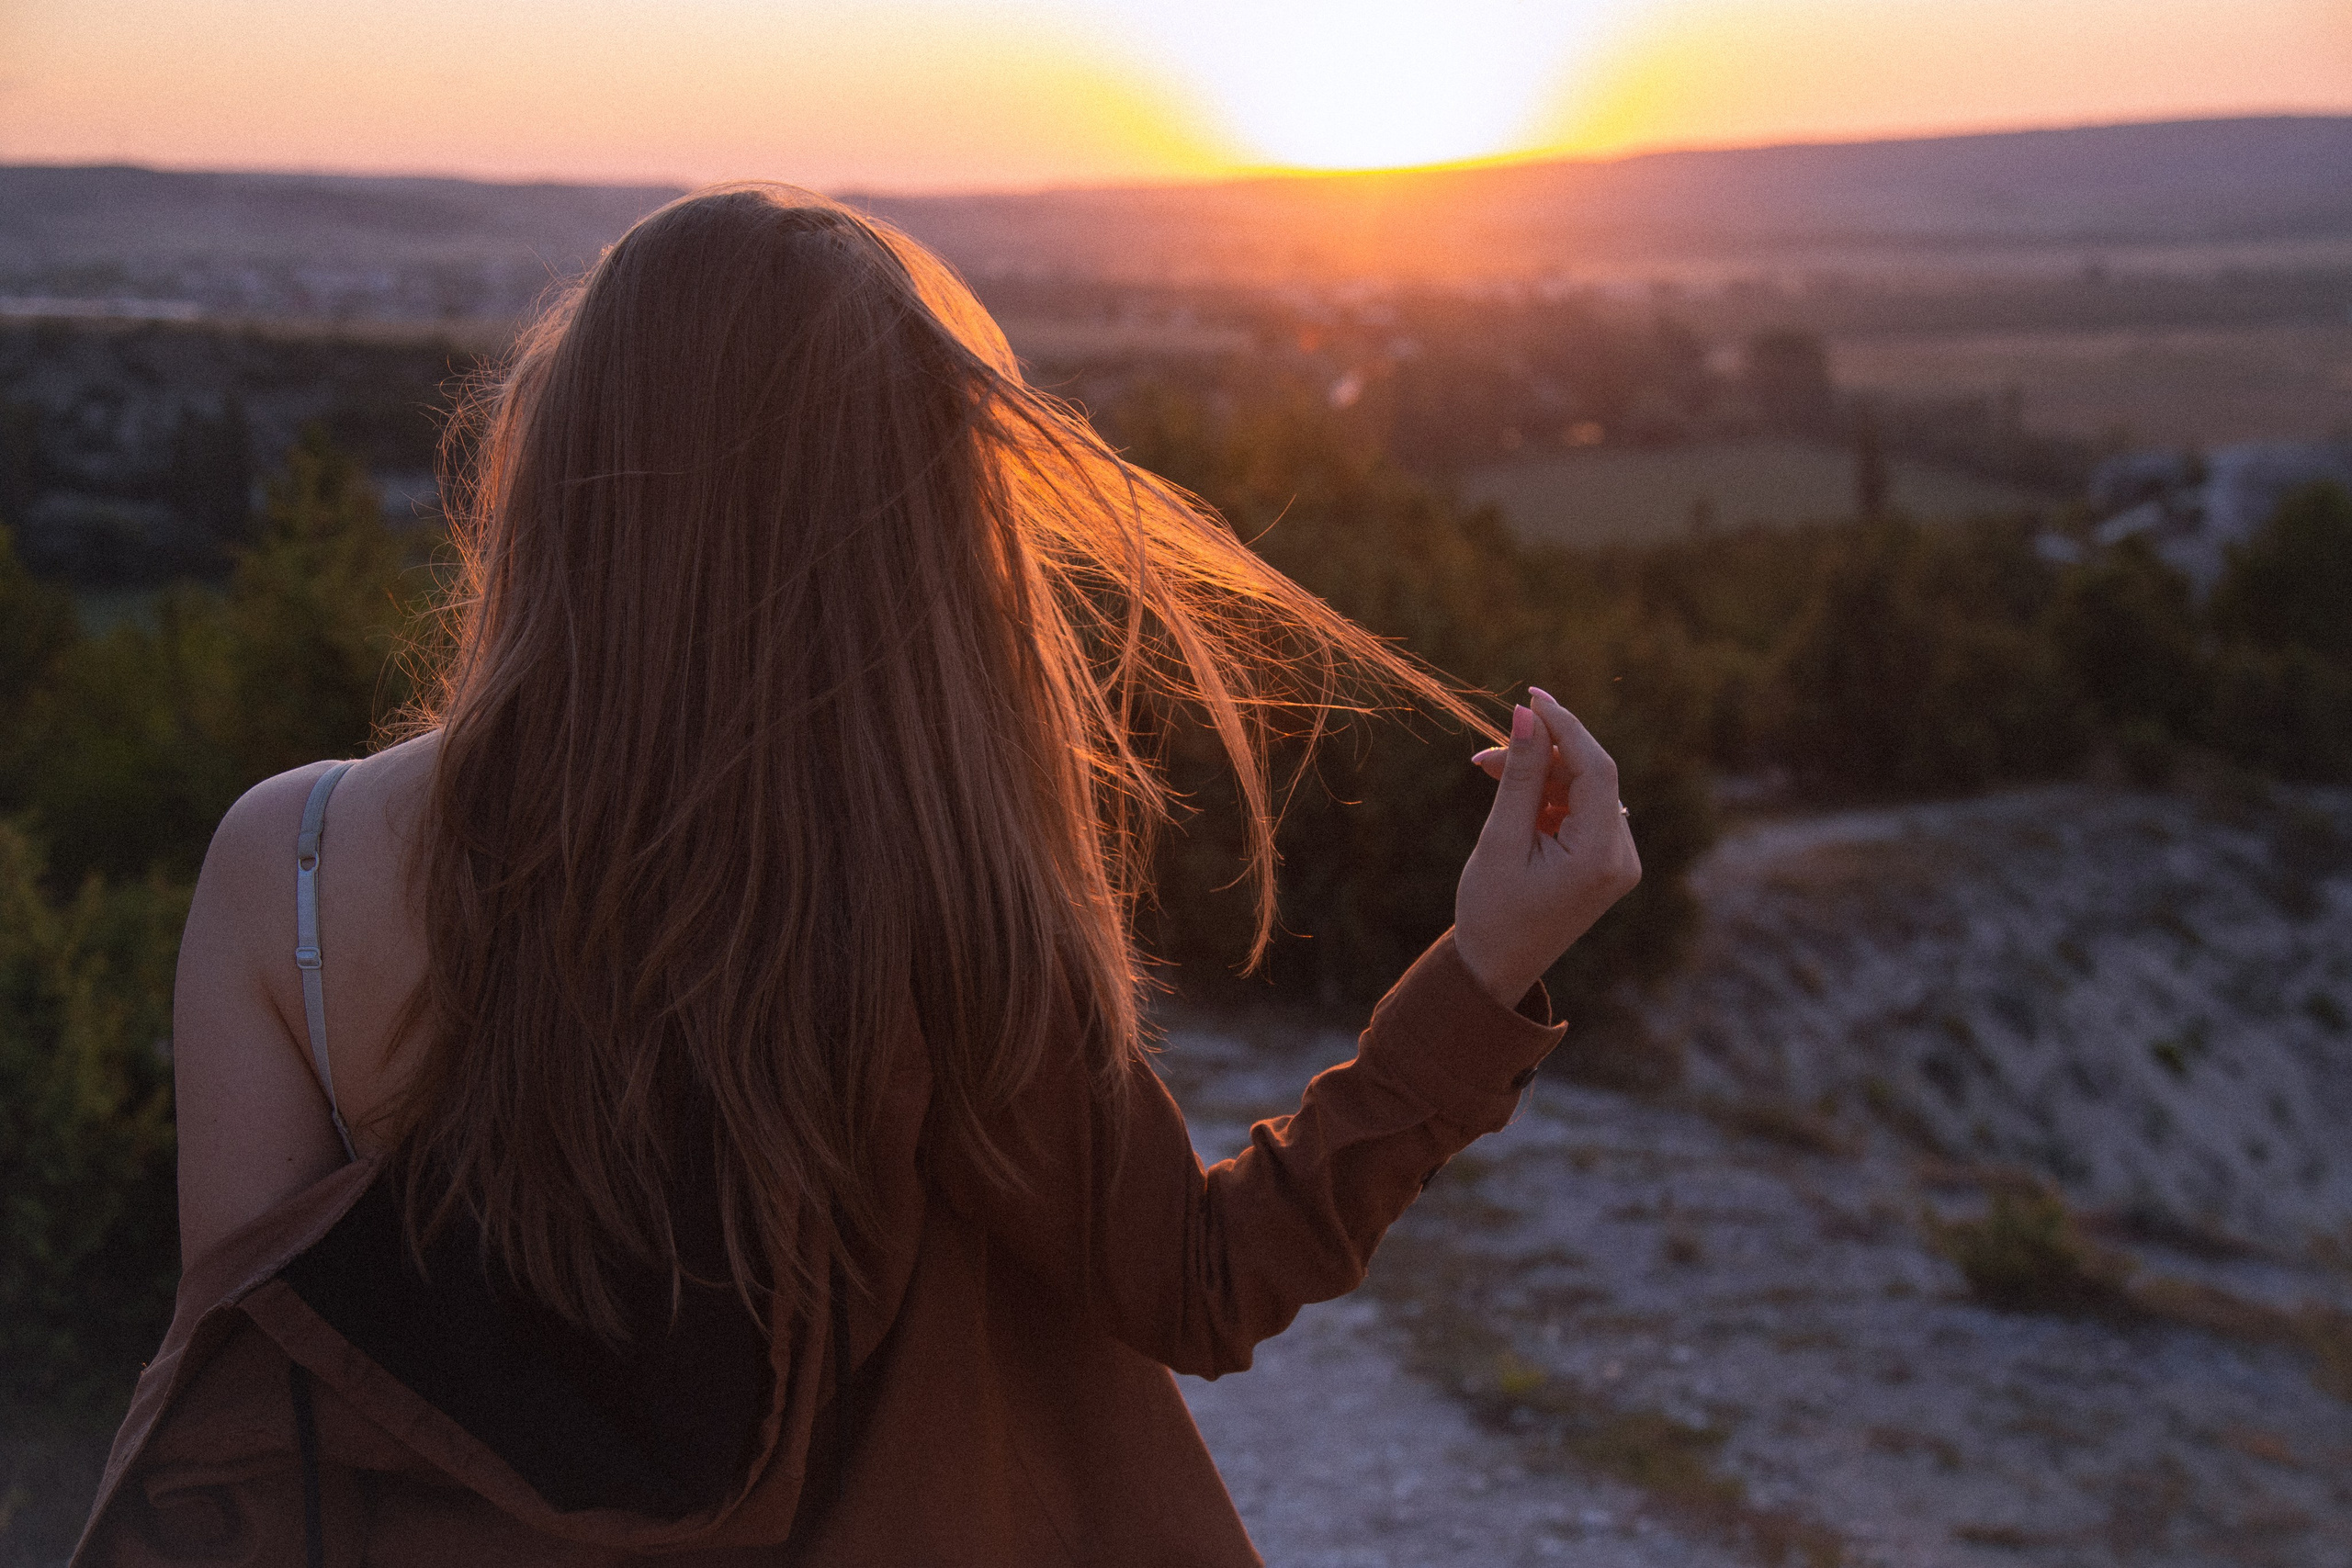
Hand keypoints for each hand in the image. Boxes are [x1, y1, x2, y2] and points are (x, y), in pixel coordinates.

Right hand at [1454, 687, 1641, 1007]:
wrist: (1495, 969)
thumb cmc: (1490, 911)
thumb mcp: (1500, 838)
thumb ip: (1519, 774)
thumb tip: (1526, 714)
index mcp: (1599, 858)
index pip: (1597, 768)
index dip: (1565, 725)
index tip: (1531, 696)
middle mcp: (1621, 858)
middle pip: (1591, 776)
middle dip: (1543, 752)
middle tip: (1488, 748)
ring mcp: (1618, 861)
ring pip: (1584, 789)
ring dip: (1540, 773)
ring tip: (1487, 770)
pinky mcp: (1606, 861)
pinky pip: (1581, 809)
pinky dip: (1548, 795)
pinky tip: (1512, 795)